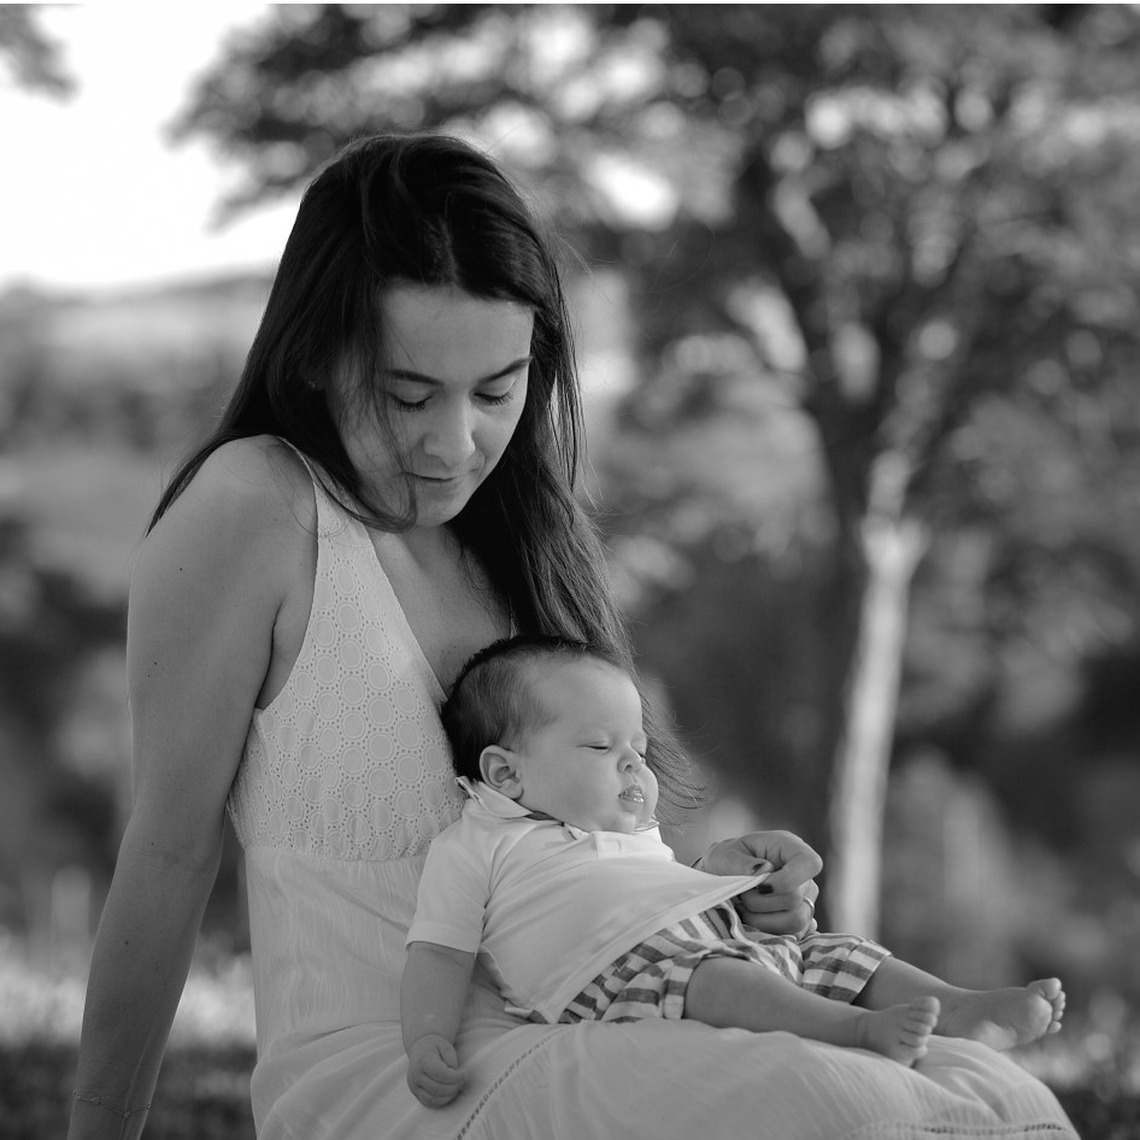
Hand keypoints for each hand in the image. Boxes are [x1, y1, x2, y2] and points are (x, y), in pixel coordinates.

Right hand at [407, 1034, 465, 1107]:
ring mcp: (414, 1086)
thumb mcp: (445, 1046)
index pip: (440, 1074)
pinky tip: (450, 1092)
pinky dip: (442, 1101)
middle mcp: (415, 1075)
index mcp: (422, 1061)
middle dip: (454, 1086)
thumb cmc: (435, 1047)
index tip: (464, 1073)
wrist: (420, 1050)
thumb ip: (450, 1057)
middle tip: (462, 1080)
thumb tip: (453, 1071)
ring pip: (433, 1099)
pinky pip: (430, 1103)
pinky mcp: (416, 1094)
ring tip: (457, 1086)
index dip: (455, 1077)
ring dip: (449, 1095)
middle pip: (437, 1088)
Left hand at [700, 830, 821, 936]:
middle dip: (760, 902)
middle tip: (741, 895)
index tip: (760, 887)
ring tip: (744, 908)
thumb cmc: (724, 862)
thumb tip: (765, 870)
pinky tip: (754, 920)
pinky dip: (768, 931)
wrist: (720, 881)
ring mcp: (805, 901)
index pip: (810, 863)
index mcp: (789, 848)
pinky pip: (793, 935)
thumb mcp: (723, 856)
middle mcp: (803, 876)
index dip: (788, 879)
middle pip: (796, 898)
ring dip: (762, 920)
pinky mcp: (800, 923)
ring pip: (796, 921)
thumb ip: (739, 862)